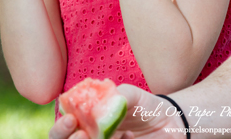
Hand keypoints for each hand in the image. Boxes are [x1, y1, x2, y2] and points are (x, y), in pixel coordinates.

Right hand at [49, 84, 185, 138]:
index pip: (62, 130)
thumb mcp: (133, 95)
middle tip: (82, 133)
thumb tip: (99, 106)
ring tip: (108, 136)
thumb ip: (118, 95)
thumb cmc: (145, 106)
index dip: (60, 128)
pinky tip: (129, 136)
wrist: (170, 122)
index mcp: (86, 122)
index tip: (71, 119)